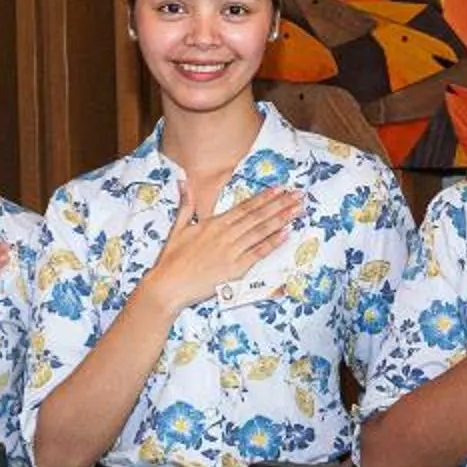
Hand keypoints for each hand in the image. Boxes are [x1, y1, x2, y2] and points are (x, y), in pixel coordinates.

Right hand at [136, 185, 302, 317]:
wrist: (168, 285)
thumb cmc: (171, 259)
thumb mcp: (177, 228)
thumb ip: (185, 204)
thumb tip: (182, 181)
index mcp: (213, 223)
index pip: (244, 207)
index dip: (264, 198)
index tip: (279, 189)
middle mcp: (225, 234)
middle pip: (257, 216)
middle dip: (280, 204)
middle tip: (298, 195)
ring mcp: (231, 251)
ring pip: (261, 231)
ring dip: (281, 219)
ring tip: (298, 210)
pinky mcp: (235, 269)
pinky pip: (258, 253)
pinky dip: (272, 243)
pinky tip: (286, 233)